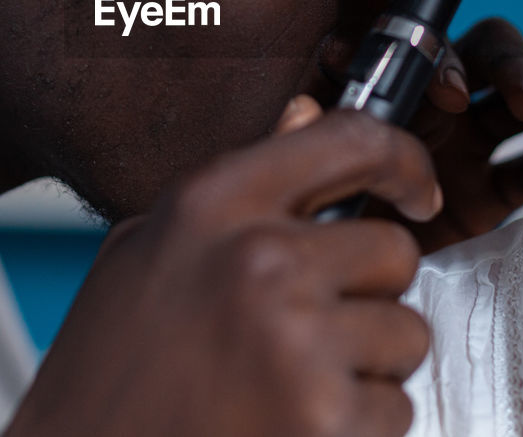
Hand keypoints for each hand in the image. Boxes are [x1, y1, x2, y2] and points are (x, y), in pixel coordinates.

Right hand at [5, 108, 440, 436]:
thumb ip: (238, 186)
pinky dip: (360, 423)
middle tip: (311, 325)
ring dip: (369, 360)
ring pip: (407, 333)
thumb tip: (307, 116)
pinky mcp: (325, 419)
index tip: (415, 189)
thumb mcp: (147, 247)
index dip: (403, 161)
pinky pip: (397, 406)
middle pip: (394, 250)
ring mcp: (297, 342)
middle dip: (369, 290)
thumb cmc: (107, 369)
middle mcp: (261, 260)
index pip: (352, 140)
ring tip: (293, 380)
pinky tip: (294, 423)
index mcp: (215, 203)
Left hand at [290, 17, 522, 253]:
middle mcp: (441, 108)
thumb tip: (303, 105)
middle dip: (519, 75)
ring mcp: (471, 148)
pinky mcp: (493, 195)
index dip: (450, 65)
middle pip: (495, 62)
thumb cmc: (323, 208)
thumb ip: (307, 139)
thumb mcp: (311, 171)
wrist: (342, 275)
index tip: (452, 97)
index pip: (434, 52)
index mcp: (398, 90)